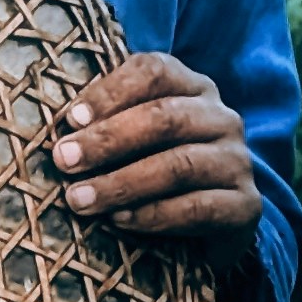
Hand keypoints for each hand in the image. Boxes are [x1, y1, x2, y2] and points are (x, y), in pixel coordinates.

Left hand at [49, 51, 262, 242]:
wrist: (213, 229)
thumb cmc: (156, 171)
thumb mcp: (134, 140)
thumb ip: (104, 122)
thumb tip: (56, 129)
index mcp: (192, 87)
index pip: (153, 72)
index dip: (109, 92)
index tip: (69, 119)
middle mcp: (221, 117)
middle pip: (164, 117)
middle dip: (107, 140)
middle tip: (63, 162)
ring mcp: (237, 161)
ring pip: (179, 164)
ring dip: (122, 182)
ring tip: (80, 200)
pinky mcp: (246, 205)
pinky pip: (198, 208)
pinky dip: (155, 215)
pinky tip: (120, 221)